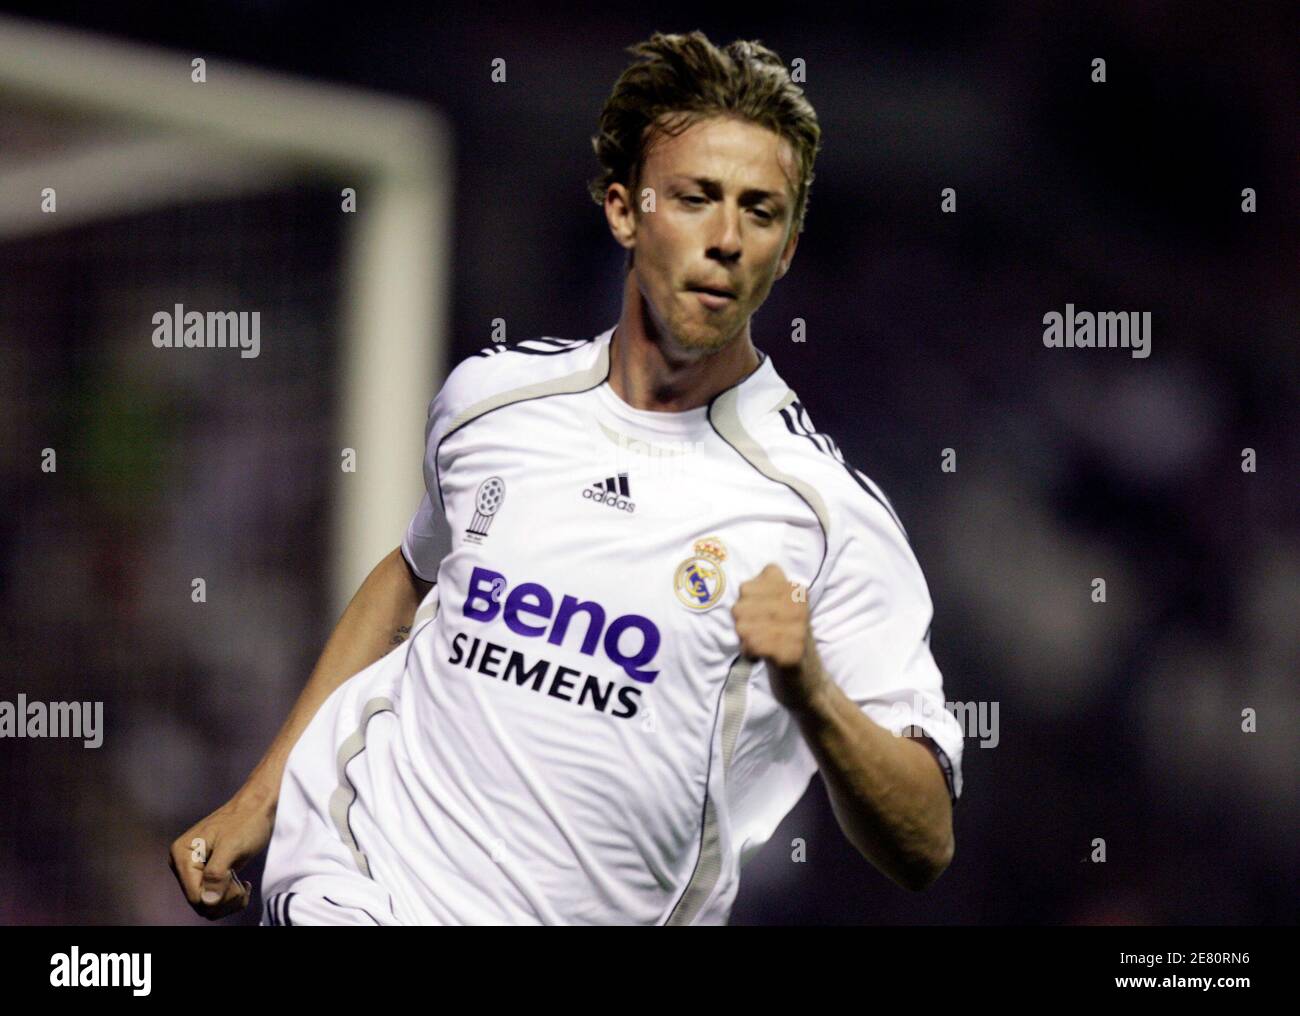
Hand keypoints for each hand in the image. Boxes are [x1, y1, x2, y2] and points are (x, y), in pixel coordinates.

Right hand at [168, 789, 273, 919]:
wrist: (258, 806)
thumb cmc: (246, 821)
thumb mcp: (231, 847)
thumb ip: (216, 874)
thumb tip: (207, 901)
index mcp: (182, 855)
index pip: (195, 895)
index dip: (218, 897)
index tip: (239, 885)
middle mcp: (183, 863)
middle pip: (200, 901)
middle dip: (224, 900)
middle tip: (243, 887)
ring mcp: (195, 868)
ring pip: (207, 902)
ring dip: (228, 900)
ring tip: (243, 887)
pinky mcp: (207, 871)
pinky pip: (213, 895)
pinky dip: (229, 896)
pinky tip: (241, 885)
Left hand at [731, 563, 826, 710]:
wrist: (809, 681)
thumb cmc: (786, 640)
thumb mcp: (780, 608)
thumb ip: (762, 590)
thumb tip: (744, 587)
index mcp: (795, 590)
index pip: (747, 586)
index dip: (745, 604)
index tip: (758, 616)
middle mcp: (798, 606)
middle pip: (739, 606)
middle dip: (742, 624)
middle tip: (759, 634)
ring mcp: (796, 629)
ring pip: (742, 626)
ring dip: (745, 641)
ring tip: (761, 645)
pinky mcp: (790, 653)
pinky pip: (752, 645)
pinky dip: (750, 653)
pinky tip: (761, 657)